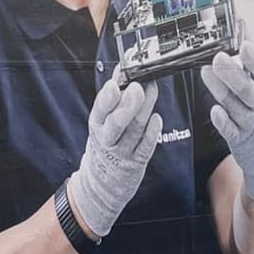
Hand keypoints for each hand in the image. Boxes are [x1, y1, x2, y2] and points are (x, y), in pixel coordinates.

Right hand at [67, 78, 161, 239]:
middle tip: (138, 88)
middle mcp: (108, 139)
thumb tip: (120, 69)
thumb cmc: (104, 145)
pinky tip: (157, 118)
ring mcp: (122, 152)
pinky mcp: (136, 162)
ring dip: (145, 109)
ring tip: (153, 90)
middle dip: (127, 104)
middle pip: (116, 122)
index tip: (115, 84)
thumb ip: (112, 97)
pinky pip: (146, 147)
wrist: (101, 184)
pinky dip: (152, 132)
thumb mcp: (100, 122)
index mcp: (96, 126)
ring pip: (135, 130)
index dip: (107, 97)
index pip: (100, 110)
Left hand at [201, 44, 253, 199]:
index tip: (244, 44)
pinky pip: (229, 130)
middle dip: (232, 73)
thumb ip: (248, 58)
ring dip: (220, 89)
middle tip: (218, 57)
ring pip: (234, 105)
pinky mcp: (237, 138)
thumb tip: (241, 26)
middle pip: (246, 88)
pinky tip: (215, 111)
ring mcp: (248, 122)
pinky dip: (222, 121)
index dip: (253, 59)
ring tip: (205, 72)